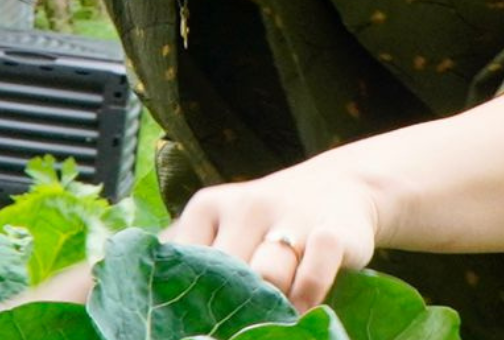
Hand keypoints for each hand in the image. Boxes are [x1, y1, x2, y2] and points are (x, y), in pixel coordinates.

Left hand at [160, 157, 380, 312]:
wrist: (341, 185)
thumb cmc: (268, 222)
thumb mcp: (223, 227)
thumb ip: (193, 258)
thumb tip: (162, 309)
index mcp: (208, 207)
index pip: (185, 263)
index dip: (193, 297)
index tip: (202, 314)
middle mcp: (246, 206)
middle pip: (227, 276)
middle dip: (234, 305)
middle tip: (242, 319)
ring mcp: (290, 215)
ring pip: (268, 279)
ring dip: (272, 305)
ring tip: (275, 314)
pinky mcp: (332, 231)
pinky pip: (313, 277)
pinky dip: (307, 298)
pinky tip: (304, 305)